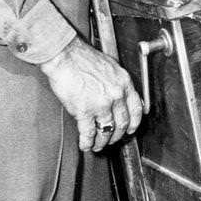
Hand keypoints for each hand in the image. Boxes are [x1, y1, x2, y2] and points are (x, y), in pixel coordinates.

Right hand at [40, 37, 144, 151]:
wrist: (64, 55)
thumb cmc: (82, 58)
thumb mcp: (110, 66)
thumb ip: (118, 83)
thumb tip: (121, 95)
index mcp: (124, 83)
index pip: (136, 108)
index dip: (134, 123)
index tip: (131, 129)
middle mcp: (116, 95)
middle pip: (123, 123)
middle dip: (117, 136)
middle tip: (112, 139)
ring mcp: (101, 104)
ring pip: (107, 131)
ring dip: (102, 142)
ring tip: (98, 145)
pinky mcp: (84, 110)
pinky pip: (88, 133)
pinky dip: (87, 142)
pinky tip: (85, 145)